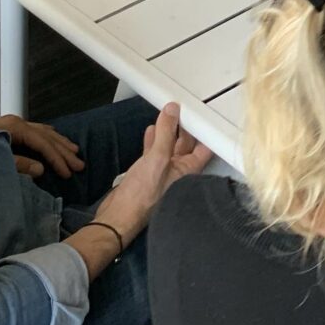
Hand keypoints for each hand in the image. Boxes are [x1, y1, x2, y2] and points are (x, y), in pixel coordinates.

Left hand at [0, 115, 86, 179]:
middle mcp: (16, 122)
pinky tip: (54, 136)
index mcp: (14, 127)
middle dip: (63, 151)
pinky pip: (35, 130)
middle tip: (80, 165)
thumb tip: (42, 170)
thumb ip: (18, 165)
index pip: (43, 143)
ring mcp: (11, 123)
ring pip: (43, 131)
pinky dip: (48, 135)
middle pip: (46, 136)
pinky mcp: (7, 127)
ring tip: (74, 151)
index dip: (57, 158)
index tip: (68, 173)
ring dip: (59, 142)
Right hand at [94, 103, 212, 237]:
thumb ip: (165, 133)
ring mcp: (164, 173)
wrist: (120, 215)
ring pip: (169, 146)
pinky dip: (153, 140)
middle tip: (179, 109)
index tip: (197, 112)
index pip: (204, 145)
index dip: (203, 128)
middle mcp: (180, 171)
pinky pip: (155, 152)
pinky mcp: (149, 174)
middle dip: (184, 126)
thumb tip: (172, 112)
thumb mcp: (157, 158)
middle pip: (187, 143)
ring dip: (168, 131)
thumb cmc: (142, 197)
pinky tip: (151, 130)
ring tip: (167, 114)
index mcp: (189, 170)